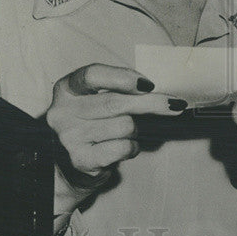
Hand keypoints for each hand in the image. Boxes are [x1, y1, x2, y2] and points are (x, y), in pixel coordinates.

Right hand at [47, 64, 185, 211]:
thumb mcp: (99, 97)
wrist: (72, 160)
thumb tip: (158, 91)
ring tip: (133, 130)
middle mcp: (62, 112)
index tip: (148, 84)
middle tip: (174, 104)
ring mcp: (70, 137)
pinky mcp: (81, 160)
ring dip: (138, 128)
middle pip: (114, 102)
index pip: (92, 75)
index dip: (122, 77)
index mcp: (67, 88)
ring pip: (123, 126)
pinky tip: (127, 145)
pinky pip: (122, 148)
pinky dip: (133, 146)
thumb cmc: (95, 121)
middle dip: (150, 103)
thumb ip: (120, 89)